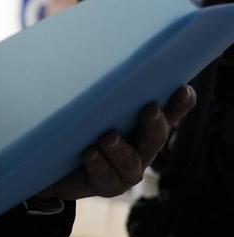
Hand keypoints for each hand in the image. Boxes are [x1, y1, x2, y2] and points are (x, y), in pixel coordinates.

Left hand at [39, 85, 195, 200]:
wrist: (53, 165)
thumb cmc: (75, 126)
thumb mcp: (85, 105)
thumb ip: (93, 89)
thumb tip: (85, 53)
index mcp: (140, 124)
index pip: (166, 112)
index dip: (178, 104)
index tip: (184, 89)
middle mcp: (140, 146)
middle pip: (155, 137)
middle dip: (155, 124)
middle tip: (150, 109)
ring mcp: (125, 168)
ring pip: (131, 161)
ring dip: (120, 149)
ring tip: (107, 136)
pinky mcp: (107, 184)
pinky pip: (106, 177)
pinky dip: (98, 164)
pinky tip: (89, 153)